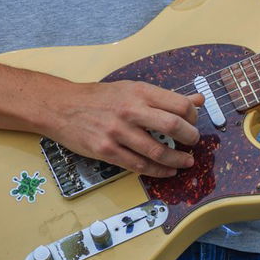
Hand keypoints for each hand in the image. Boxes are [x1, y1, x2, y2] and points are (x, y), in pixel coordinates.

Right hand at [45, 81, 203, 177]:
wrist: (62, 106)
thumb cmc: (99, 97)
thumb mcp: (133, 88)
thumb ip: (165, 97)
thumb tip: (198, 100)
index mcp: (140, 92)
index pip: (179, 104)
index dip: (193, 116)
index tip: (193, 122)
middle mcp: (131, 110)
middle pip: (173, 126)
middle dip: (191, 138)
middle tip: (194, 143)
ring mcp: (118, 132)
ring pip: (158, 151)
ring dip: (177, 159)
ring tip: (186, 161)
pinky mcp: (106, 151)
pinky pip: (139, 165)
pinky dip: (158, 171)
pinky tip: (167, 171)